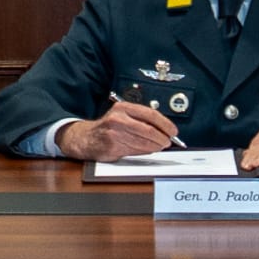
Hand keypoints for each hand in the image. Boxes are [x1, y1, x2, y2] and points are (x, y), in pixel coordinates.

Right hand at [55, 101, 180, 161]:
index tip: (173, 131)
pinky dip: (145, 151)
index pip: (151, 114)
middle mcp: (119, 119)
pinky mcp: (112, 147)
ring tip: (160, 146)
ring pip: (143, 142)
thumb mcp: (123, 115)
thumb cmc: (108, 126)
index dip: (165, 124)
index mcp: (124, 107)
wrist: (85, 138)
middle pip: (149, 130)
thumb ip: (141, 119)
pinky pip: (135, 150)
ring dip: (155, 146)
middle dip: (162, 137)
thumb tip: (163, 129)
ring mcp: (114, 133)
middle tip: (169, 141)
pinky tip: (148, 150)